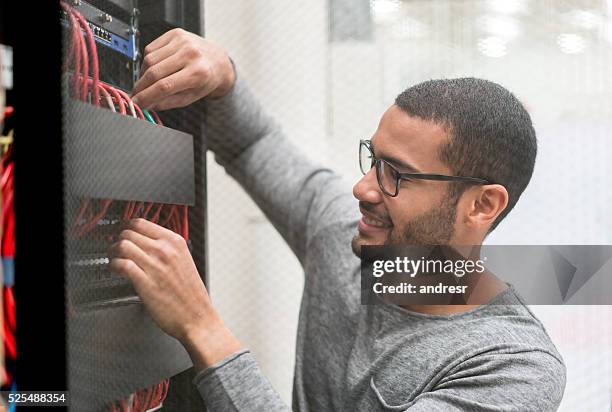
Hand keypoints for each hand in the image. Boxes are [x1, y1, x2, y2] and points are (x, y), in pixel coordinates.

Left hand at [110, 218, 240, 369]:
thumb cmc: (191, 295)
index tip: (121, 233)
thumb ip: (167, 250)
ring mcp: (156, 266)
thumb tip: (145, 243)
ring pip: (122, 245)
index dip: (126, 227)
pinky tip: (116, 271)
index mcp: (175, 242)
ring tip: (115, 260)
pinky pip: (122, 264)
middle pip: (128, 232)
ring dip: (113, 252)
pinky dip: (114, 265)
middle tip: (116, 249)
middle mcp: (165, 251)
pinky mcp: (146, 282)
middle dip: (118, 240)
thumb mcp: (184, 261)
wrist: (198, 318)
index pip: (141, 223)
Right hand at [132, 28, 235, 109]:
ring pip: (149, 59)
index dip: (146, 95)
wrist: (218, 60)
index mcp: (198, 73)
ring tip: (148, 81)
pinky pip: (151, 48)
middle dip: (141, 86)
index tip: (137, 102)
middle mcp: (191, 54)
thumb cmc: (205, 79)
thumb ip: (167, 102)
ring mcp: (182, 41)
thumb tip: (146, 105)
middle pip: (154, 72)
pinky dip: (148, 60)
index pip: (164, 86)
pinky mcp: (175, 33)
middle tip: (136, 93)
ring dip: (143, 73)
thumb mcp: (191, 97)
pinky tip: (154, 67)